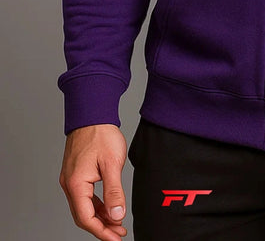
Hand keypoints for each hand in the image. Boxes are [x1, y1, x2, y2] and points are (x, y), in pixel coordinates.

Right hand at [59, 123, 128, 239]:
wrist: (92, 113)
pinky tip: (108, 208)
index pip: (86, 218)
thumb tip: (117, 215)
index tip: (116, 237)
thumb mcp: (112, 164)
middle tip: (118, 233)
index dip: (101, 231)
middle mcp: (69, 184)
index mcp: (76, 183)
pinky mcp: (76, 173)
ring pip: (83, 207)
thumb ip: (114, 192)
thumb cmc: (101, 134)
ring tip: (117, 223)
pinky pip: (84, 196)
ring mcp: (71, 179)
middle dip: (101, 227)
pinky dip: (96, 205)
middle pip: (82, 216)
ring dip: (99, 217)